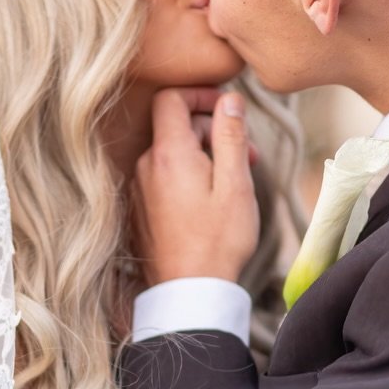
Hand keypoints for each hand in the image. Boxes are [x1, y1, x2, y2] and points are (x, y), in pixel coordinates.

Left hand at [132, 87, 260, 286]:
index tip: (226, 109)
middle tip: (249, 155)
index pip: (170, 98)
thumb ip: (230, 135)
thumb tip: (230, 100)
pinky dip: (188, 177)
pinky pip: (164, 179)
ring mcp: (139, 190)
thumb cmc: (218, 241)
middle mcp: (145, 167)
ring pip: (172, 155)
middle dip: (212, 131)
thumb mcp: (235, 183)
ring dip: (204, 157)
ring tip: (234, 181)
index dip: (199, 94)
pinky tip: (212, 201)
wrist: (190, 294)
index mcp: (168, 155)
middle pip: (175, 127)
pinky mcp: (140, 210)